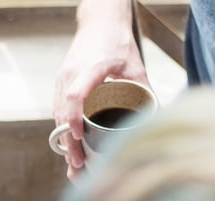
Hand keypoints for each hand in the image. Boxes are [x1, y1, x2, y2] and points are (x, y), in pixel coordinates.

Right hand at [53, 17, 148, 178]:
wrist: (99, 22)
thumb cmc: (117, 43)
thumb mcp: (136, 66)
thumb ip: (146, 92)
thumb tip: (156, 121)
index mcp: (89, 69)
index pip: (75, 95)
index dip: (74, 118)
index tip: (78, 136)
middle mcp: (70, 75)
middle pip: (63, 114)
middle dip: (68, 142)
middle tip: (77, 164)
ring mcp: (62, 81)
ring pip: (58, 116)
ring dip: (65, 140)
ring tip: (74, 163)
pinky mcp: (60, 85)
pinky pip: (58, 112)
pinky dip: (64, 130)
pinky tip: (71, 146)